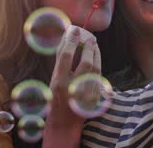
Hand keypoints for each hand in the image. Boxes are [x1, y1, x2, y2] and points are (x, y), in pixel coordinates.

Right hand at [42, 25, 100, 146]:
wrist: (64, 123)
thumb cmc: (55, 99)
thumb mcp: (53, 81)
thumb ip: (61, 63)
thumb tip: (68, 41)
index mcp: (58, 82)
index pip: (65, 56)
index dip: (71, 41)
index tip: (74, 30)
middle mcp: (72, 88)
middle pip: (85, 62)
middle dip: (88, 47)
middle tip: (89, 36)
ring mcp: (85, 93)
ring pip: (96, 68)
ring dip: (96, 53)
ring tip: (94, 44)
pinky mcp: (94, 97)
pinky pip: (98, 76)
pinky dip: (98, 64)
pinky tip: (96, 57)